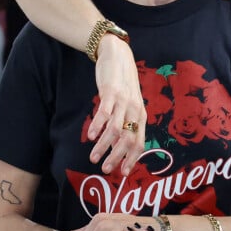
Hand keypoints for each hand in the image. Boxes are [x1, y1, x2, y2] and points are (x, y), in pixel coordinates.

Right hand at [88, 35, 147, 175]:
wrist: (118, 56)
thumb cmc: (123, 85)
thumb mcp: (128, 106)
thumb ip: (124, 125)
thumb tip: (116, 149)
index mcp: (141, 115)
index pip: (140, 142)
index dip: (132, 159)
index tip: (123, 174)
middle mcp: (135, 110)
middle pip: (129, 139)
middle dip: (117, 157)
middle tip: (106, 170)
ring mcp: (123, 101)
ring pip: (115, 129)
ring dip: (104, 146)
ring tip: (93, 157)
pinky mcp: (111, 92)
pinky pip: (105, 112)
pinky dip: (97, 126)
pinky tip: (89, 136)